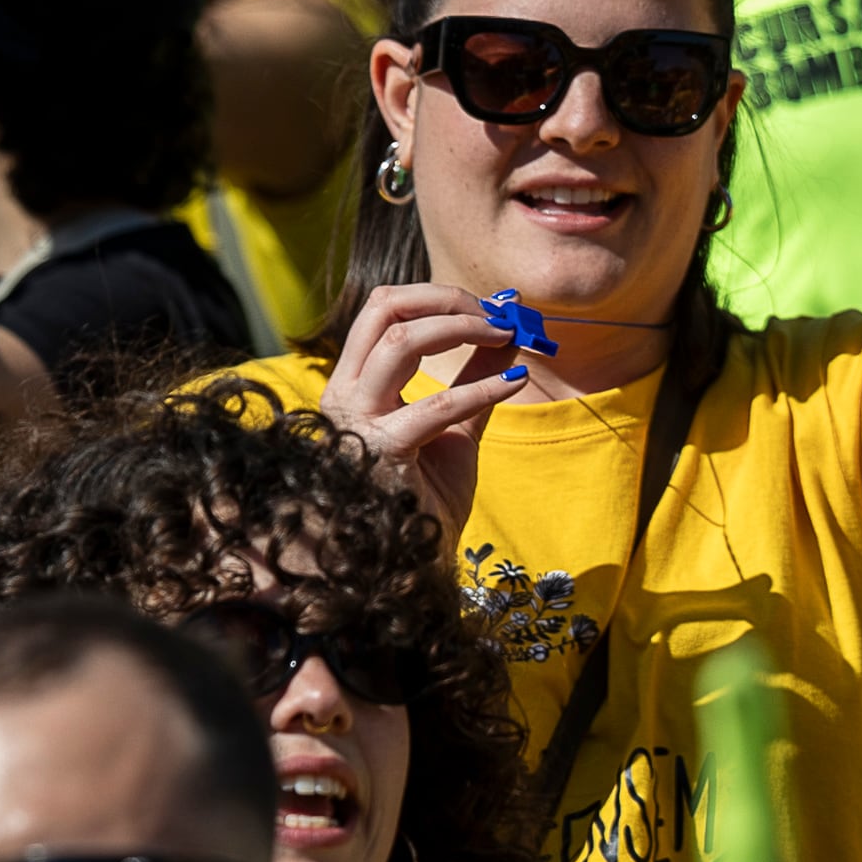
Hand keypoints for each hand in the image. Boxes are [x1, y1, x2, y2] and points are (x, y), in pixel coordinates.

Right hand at [321, 281, 531, 541]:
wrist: (412, 564)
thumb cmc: (425, 498)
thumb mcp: (457, 425)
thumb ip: (476, 377)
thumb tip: (510, 331)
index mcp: (356, 383)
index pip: (384, 310)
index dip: (438, 297)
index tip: (492, 306)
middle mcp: (346, 394)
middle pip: (383, 308)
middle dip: (445, 299)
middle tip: (496, 311)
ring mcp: (357, 422)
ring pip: (398, 342)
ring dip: (460, 327)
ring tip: (505, 334)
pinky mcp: (381, 453)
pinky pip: (435, 406)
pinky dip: (481, 387)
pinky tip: (515, 382)